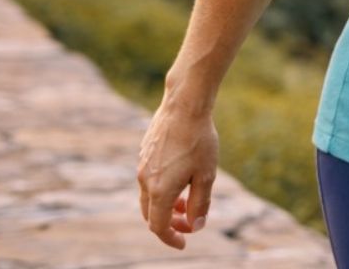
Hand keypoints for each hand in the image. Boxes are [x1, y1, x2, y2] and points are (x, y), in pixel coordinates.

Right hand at [137, 96, 218, 248]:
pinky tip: (182, 178)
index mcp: (159, 191)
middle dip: (170, 223)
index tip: (184, 242)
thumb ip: (201, 203)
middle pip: (151, 214)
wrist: (184, 106)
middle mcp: (145, 181)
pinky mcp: (144, 154)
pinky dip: (163, 189)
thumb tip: (195, 226)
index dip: (171, 238)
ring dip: (168, 205)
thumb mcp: (206, 176)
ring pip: (150, 197)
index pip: (158, 226)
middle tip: (190, 222)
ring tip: (190, 200)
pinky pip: (150, 180)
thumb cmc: (199, 140)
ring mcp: (142, 167)